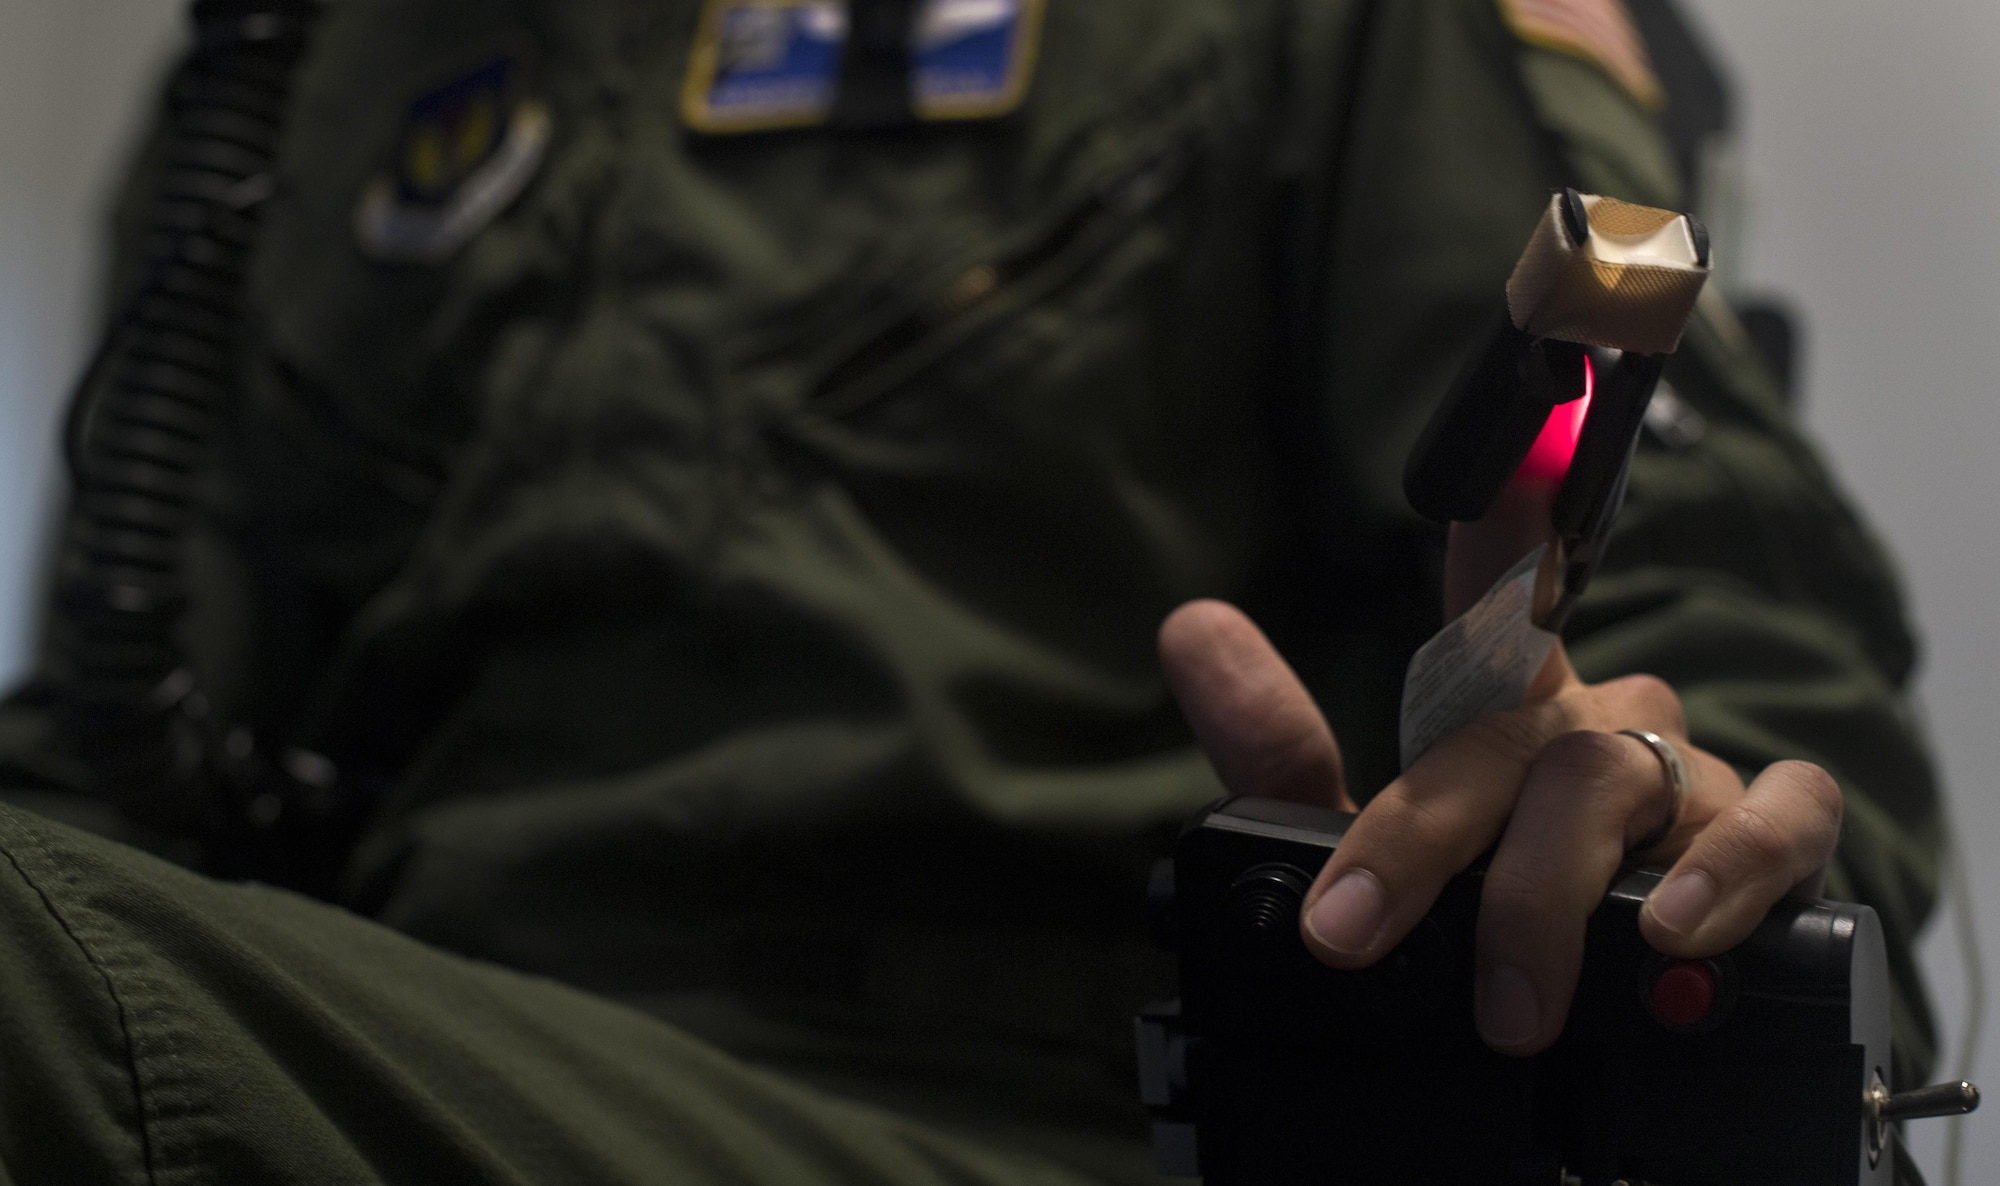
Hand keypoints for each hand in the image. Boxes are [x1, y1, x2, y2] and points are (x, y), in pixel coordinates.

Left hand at [1157, 485, 1842, 1056]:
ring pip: (1616, 785)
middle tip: (1355, 931)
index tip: (1504, 468)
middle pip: (1509, 735)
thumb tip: (1187, 624)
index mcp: (1510, 711)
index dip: (1501, 530)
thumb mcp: (1364, 847)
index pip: (1497, 595)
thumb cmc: (1475, 919)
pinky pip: (1779, 822)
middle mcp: (1600, 726)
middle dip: (1422, 838)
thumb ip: (1276, 747)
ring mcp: (1689, 778)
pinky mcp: (1769, 842)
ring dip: (1546, 892)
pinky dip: (1731, 867)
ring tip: (1508, 1000)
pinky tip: (1677, 925)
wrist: (1589, 1045)